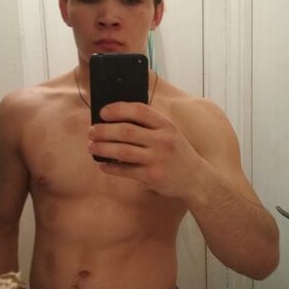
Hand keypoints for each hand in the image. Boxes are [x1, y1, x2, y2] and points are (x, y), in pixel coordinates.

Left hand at [87, 101, 201, 198]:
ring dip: (103, 148)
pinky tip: (102, 165)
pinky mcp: (152, 176)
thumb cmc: (178, 153)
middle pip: (126, 130)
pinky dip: (111, 167)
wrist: (196, 179)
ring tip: (92, 146)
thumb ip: (150, 125)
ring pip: (122, 150)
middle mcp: (162, 140)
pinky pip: (126, 170)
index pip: (139, 110)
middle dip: (104, 130)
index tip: (103, 112)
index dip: (118, 109)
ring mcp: (157, 158)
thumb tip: (116, 120)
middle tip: (91, 131)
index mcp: (166, 125)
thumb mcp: (171, 133)